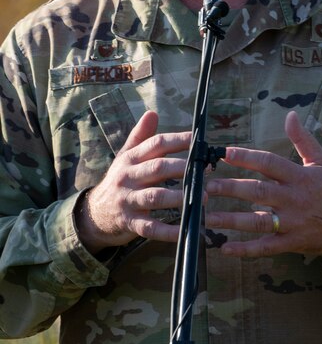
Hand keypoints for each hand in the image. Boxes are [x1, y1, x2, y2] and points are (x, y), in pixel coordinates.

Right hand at [75, 110, 190, 253]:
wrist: (93, 214)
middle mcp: (128, 177)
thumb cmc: (119, 180)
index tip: (199, 140)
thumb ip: (140, 136)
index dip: (178, 140)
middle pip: (158, 168)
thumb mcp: (125, 156)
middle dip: (183, 168)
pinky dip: (170, 230)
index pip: (156, 144)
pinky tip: (188, 228)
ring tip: (203, 197)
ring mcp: (128, 201)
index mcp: (130, 158)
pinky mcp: (129, 223)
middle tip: (205, 170)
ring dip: (180, 197)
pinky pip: (151, 227)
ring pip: (155, 197)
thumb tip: (152, 112)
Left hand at [205, 111, 321, 257]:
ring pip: (259, 221)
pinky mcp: (291, 242)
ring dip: (233, 220)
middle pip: (259, 192)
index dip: (248, 157)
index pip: (270, 163)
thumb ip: (302, 139)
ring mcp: (291, 223)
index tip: (225, 153)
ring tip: (209, 217)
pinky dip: (246, 250)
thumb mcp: (321, 160)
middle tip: (209, 186)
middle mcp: (293, 199)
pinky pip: (266, 247)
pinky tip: (226, 248)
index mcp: (299, 177)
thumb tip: (291, 115)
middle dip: (233, 189)